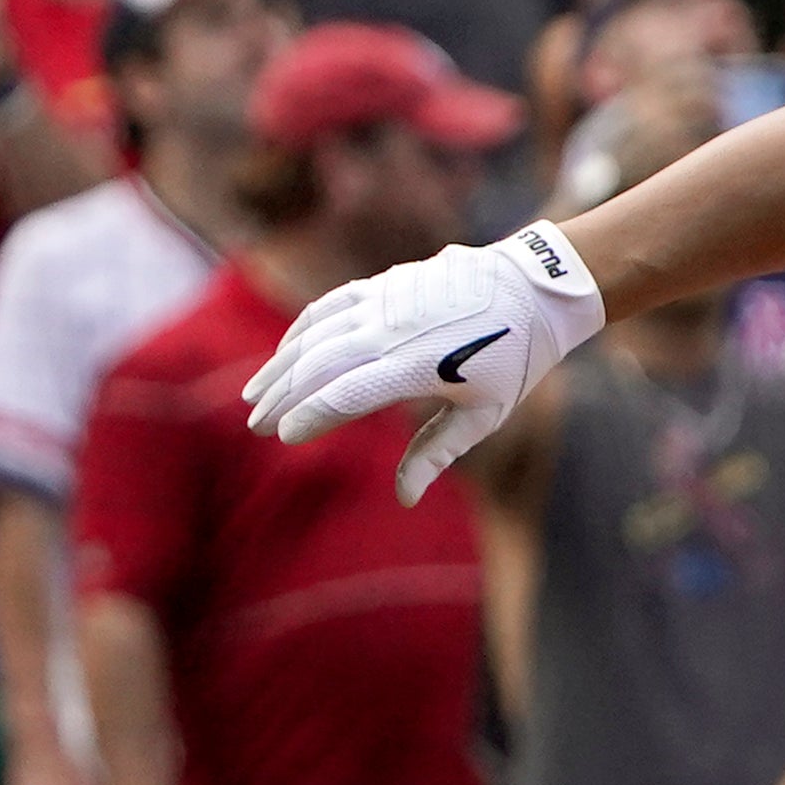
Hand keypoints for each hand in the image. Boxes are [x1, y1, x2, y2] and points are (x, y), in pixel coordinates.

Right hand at [245, 222, 608, 498]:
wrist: (530, 289)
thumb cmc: (512, 359)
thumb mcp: (485, 414)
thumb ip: (437, 453)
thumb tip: (404, 499)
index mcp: (417, 366)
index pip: (346, 395)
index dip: (311, 416)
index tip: (285, 438)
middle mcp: (392, 331)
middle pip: (318, 366)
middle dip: (282, 398)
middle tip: (257, 427)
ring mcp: (382, 303)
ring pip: (314, 335)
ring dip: (279, 366)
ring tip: (254, 396)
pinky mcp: (380, 286)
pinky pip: (326, 308)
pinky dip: (300, 332)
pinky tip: (285, 355)